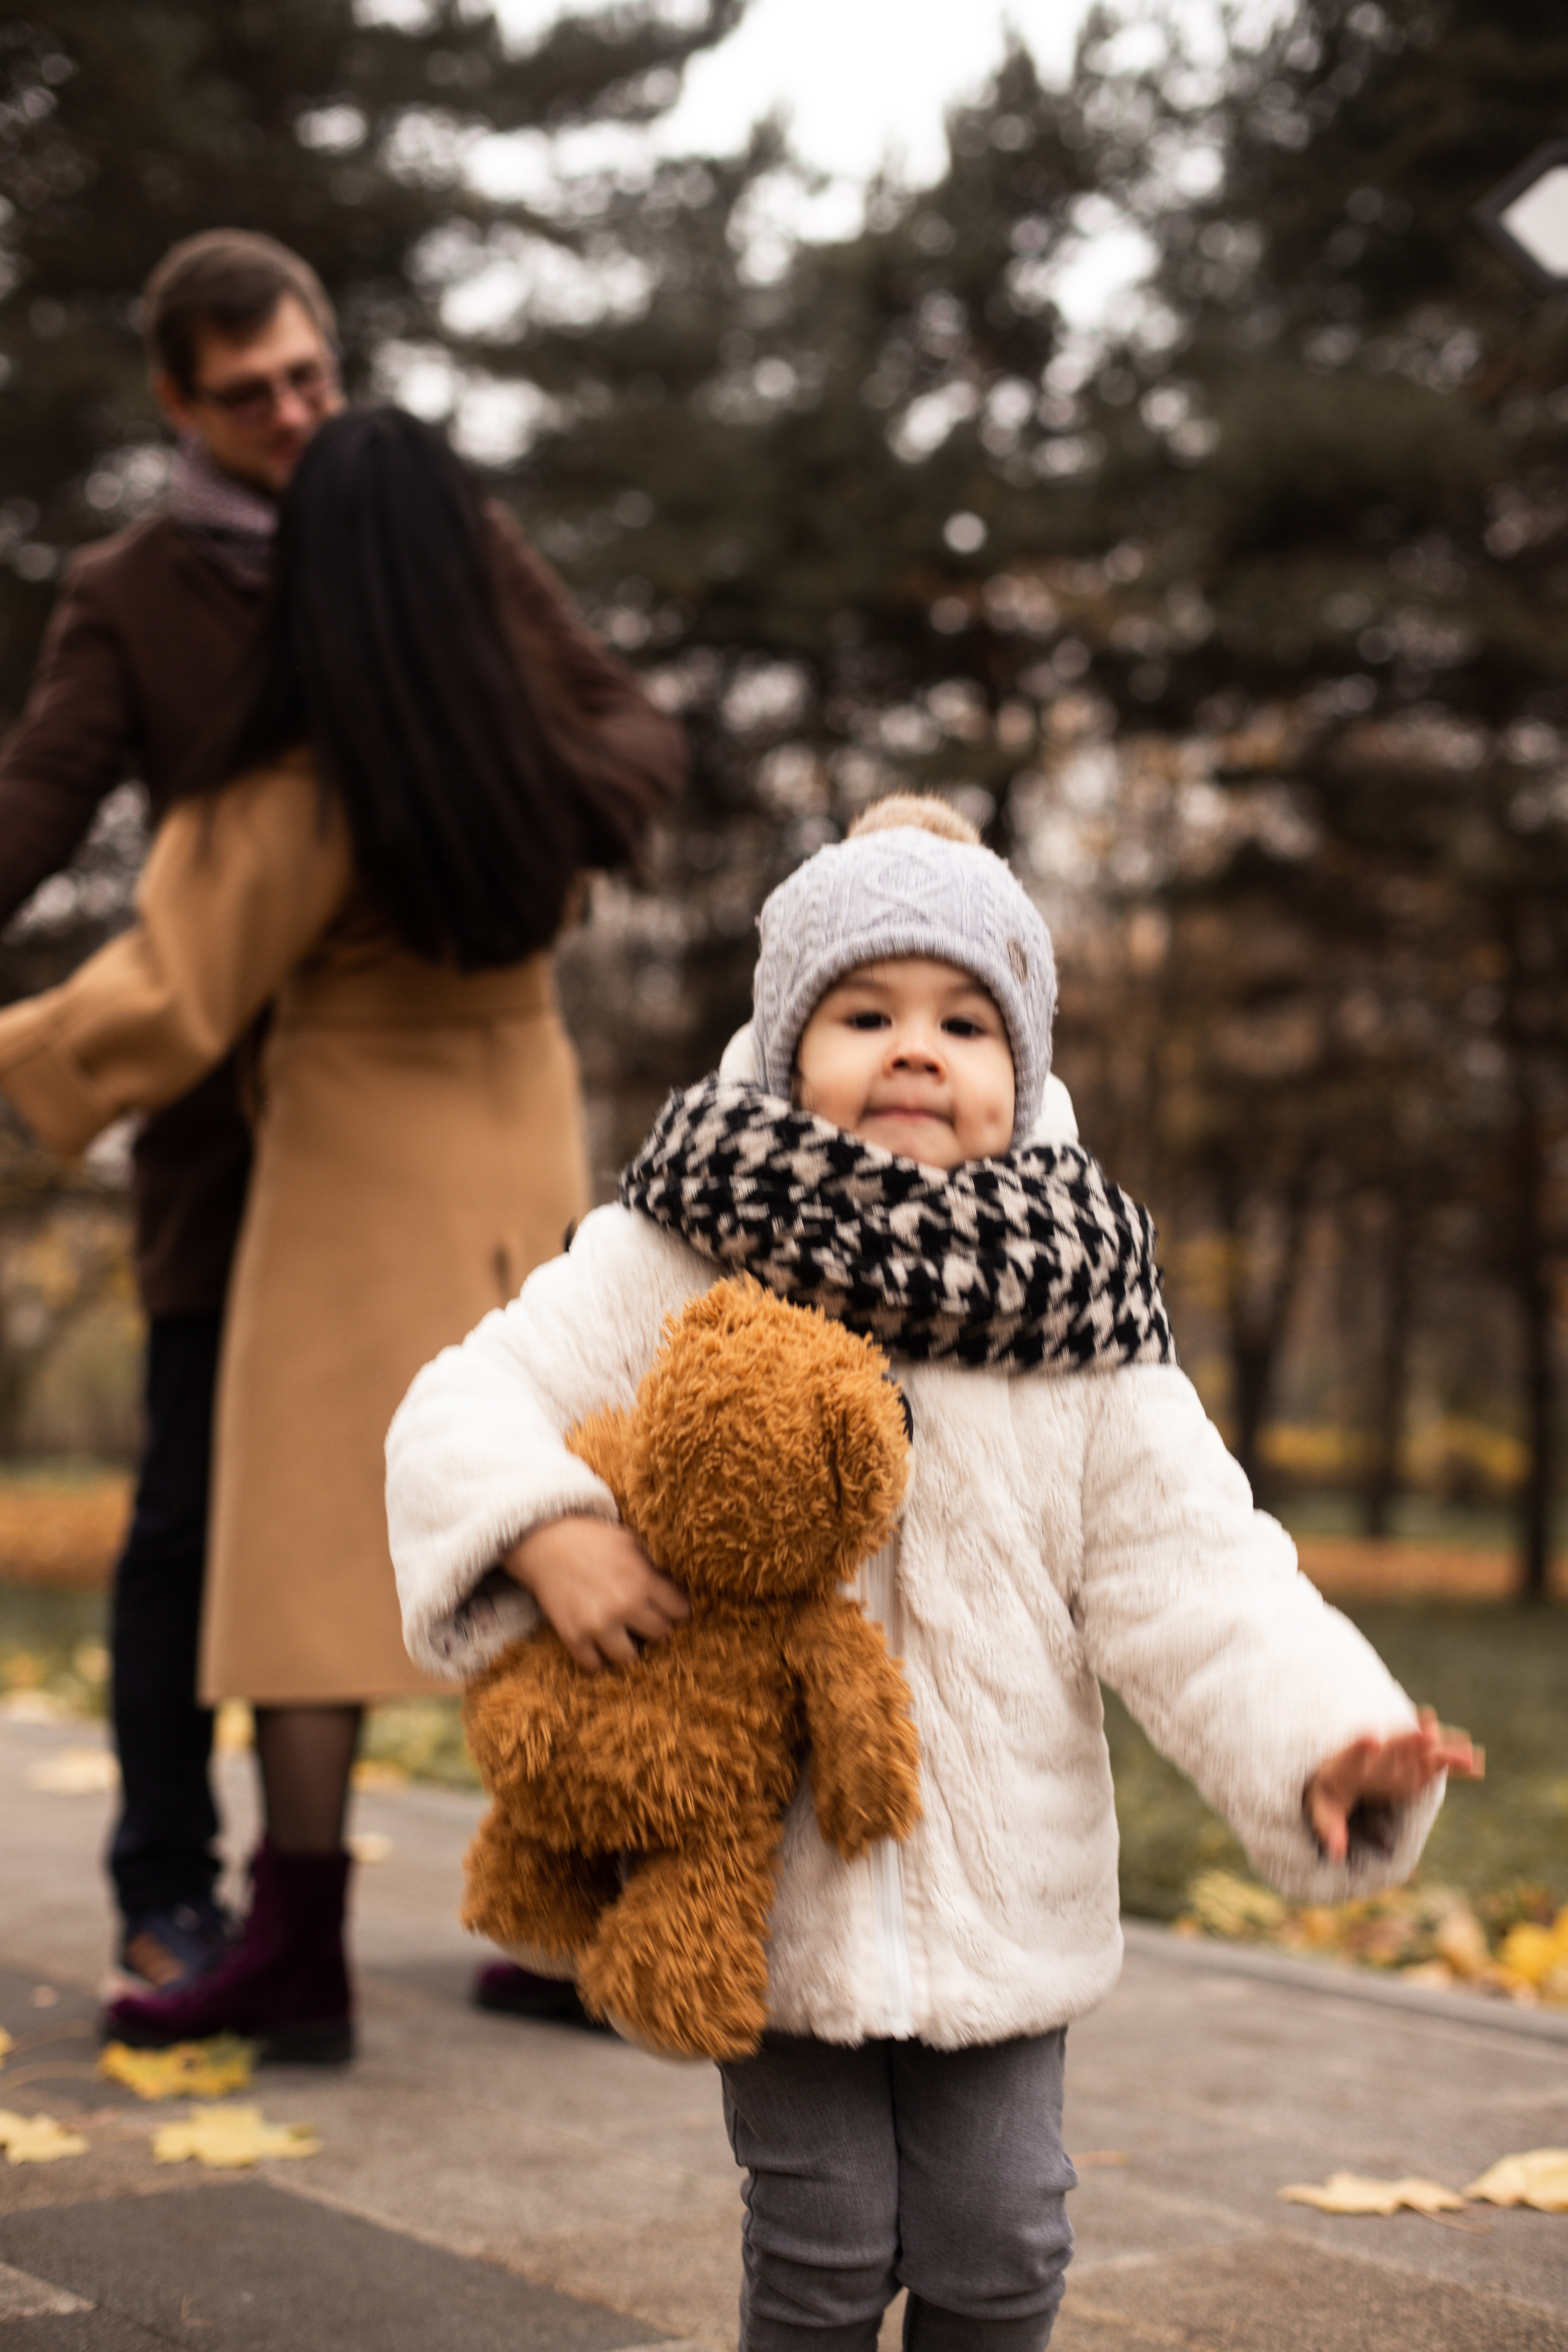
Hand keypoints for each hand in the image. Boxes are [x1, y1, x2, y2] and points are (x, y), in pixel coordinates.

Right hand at [502, 1514, 687, 1673]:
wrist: (544, 1543)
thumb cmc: (591, 1539)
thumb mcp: (630, 1542)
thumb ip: (651, 1568)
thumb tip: (671, 1589)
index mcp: (642, 1580)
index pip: (680, 1611)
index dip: (676, 1607)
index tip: (669, 1606)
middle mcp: (624, 1606)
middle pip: (660, 1634)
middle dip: (654, 1624)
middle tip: (643, 1616)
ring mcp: (597, 1625)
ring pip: (630, 1658)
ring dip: (628, 1646)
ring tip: (621, 1632)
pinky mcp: (573, 1637)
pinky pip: (594, 1665)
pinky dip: (596, 1655)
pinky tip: (596, 1640)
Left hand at [1305, 1706, 1483, 1862]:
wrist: (1340, 1771)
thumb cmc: (1329, 1792)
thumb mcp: (1324, 1809)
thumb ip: (1330, 1827)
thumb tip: (1336, 1853)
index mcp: (1348, 1765)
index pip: (1352, 1755)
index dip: (1360, 1747)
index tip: (1370, 1738)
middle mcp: (1376, 1755)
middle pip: (1393, 1746)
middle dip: (1409, 1741)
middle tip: (1428, 1733)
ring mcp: (1396, 1757)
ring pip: (1420, 1750)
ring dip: (1441, 1749)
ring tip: (1466, 1752)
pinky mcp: (1413, 1764)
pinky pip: (1435, 1761)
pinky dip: (1453, 1763)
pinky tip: (1476, 1760)